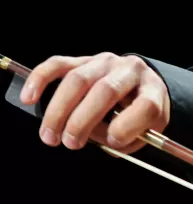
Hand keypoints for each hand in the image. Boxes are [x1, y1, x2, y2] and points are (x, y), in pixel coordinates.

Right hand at [20, 52, 169, 152]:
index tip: (113, 142)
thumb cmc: (141, 112)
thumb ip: (128, 139)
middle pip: (105, 91)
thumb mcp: (147, 131)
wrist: (140, 86)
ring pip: (78, 80)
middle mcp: (130, 71)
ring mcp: (105, 62)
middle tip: (70, 143)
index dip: (128, 126)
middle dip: (82, 121)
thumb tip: (99, 138)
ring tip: (50, 136)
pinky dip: (40, 80)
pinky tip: (29, 98)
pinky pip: (58, 65)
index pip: (146, 105)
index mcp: (153, 90)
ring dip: (59, 110)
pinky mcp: (83, 60)